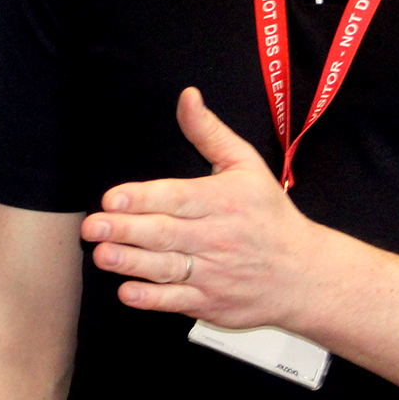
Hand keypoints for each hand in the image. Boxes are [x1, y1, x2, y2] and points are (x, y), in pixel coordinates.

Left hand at [80, 88, 323, 328]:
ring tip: (100, 254)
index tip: (113, 198)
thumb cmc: (270, 216)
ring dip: (130, 262)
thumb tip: (187, 97)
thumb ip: (210, 132)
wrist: (307, 276)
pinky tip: (126, 292)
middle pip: (165, 233)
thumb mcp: (247, 166)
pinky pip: (176, 301)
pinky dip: (152, 299)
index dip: (143, 198)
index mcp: (222, 201)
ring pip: (166, 268)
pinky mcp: (210, 303)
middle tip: (91, 226)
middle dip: (125, 230)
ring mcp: (213, 273)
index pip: (177, 198)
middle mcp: (216, 238)